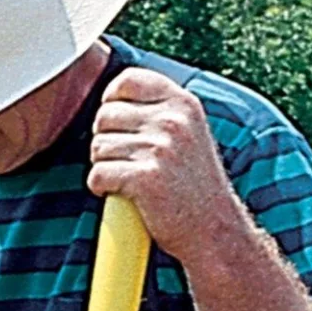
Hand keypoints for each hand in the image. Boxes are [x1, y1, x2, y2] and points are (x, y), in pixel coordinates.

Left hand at [87, 69, 238, 262]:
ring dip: (104, 166)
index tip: (115, 124)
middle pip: (104, 116)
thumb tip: (111, 98)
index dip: (111, 101)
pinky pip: (98, 175)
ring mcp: (160, 149)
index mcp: (183, 104)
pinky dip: (100, 188)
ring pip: (98, 147)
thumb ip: (160, 111)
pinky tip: (119, 194)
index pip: (127, 81)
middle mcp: (173, 121)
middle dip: (105, 140)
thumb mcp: (189, 134)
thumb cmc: (193, 185)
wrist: (214, 229)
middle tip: (123, 161)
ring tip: (126, 180)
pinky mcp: (145, 179)